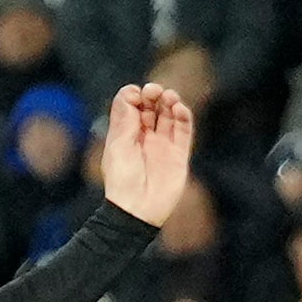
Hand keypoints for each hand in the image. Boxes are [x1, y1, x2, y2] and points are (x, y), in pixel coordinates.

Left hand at [100, 81, 195, 224]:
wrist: (137, 210)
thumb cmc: (122, 179)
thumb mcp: (118, 144)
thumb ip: (125, 118)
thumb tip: (132, 90)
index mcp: (126, 134)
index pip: (133, 106)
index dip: (135, 96)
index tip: (136, 95)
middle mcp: (145, 138)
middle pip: (152, 107)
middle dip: (153, 95)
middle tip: (154, 91)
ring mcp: (163, 145)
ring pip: (169, 116)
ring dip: (170, 102)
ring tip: (169, 97)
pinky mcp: (179, 154)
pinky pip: (184, 131)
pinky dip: (184, 116)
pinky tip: (179, 108)